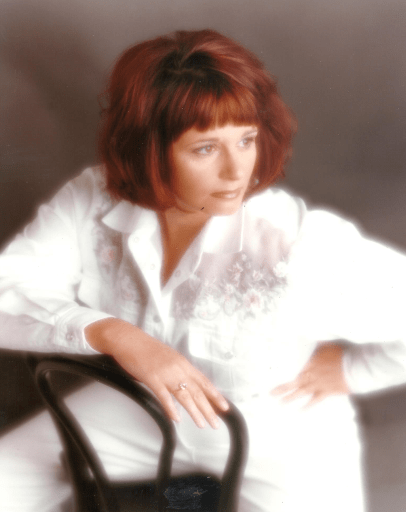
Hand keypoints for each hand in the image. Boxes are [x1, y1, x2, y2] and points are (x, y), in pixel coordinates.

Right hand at [85, 318, 228, 428]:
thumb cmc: (146, 349)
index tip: (224, 406)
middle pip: (197, 391)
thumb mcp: (168, 358)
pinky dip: (171, 408)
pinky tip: (176, 419)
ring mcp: (166, 373)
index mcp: (182, 363)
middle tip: (216, 423)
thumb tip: (185, 382)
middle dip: (208, 408)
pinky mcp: (152, 378)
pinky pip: (164, 396)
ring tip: (202, 424)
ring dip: (194, 411)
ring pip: (184, 395)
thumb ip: (177, 369)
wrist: (129, 339)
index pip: (203, 381)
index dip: (214, 395)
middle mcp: (178, 368)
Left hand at [271, 342, 349, 406]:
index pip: (294, 367)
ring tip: (281, 402)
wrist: (356, 366)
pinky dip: (308, 405)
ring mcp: (318, 384)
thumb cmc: (343, 353)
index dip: (284, 371)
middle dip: (282, 388)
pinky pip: (315, 400)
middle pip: (294, 382)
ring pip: (301, 392)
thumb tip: (312, 343)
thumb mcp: (328, 344)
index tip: (275, 375)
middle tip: (271, 393)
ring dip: (291, 397)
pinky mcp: (327, 391)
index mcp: (310, 362)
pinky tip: (301, 409)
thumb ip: (317, 346)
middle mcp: (311, 374)